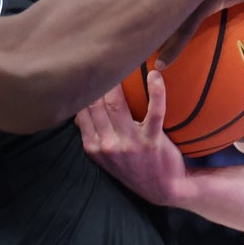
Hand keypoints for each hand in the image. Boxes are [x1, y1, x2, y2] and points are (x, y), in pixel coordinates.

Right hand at [75, 71, 187, 206]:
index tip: (85, 66)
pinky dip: (156, 91)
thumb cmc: (133, 166)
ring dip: (118, 80)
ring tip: (123, 59)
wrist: (164, 189)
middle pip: (96, 104)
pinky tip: (155, 75)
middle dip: (97, 79)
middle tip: (102, 54)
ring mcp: (130, 144)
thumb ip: (91, 132)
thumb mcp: (104, 156)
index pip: (81, 110)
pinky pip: (154, 112)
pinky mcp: (152, 142)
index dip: (82, 86)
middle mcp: (107, 145)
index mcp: (93, 146)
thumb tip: (79, 103)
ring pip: (117, 105)